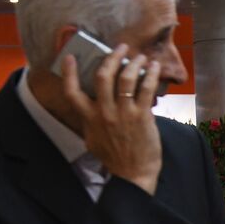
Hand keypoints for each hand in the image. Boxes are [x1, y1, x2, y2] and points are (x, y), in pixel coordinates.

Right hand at [61, 44, 162, 194]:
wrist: (132, 175)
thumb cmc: (114, 159)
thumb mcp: (93, 140)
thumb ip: (90, 121)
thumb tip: (91, 108)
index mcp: (88, 118)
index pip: (72, 92)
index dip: (69, 72)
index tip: (69, 57)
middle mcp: (103, 113)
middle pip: (103, 77)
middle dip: (111, 58)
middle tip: (120, 48)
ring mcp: (123, 114)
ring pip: (126, 79)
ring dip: (134, 63)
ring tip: (141, 57)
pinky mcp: (142, 116)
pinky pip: (146, 90)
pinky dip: (150, 75)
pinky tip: (154, 68)